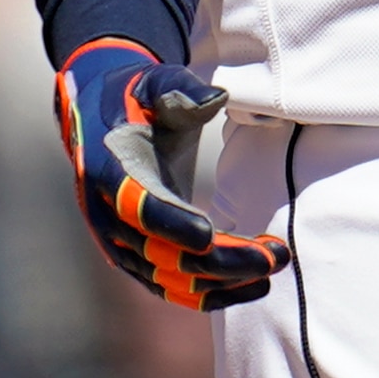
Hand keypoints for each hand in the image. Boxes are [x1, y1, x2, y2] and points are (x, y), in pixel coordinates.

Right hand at [54, 38, 290, 308]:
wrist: (104, 118)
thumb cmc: (138, 98)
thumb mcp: (156, 83)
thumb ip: (182, 90)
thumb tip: (216, 96)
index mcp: (109, 172)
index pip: (138, 207)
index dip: (172, 223)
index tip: (210, 233)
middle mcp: (109, 217)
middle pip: (164, 255)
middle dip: (222, 260)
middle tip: (274, 256)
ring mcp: (121, 244)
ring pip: (171, 280)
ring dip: (223, 283)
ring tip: (272, 270)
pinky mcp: (137, 258)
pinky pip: (170, 287)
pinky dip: (209, 294)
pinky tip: (250, 288)